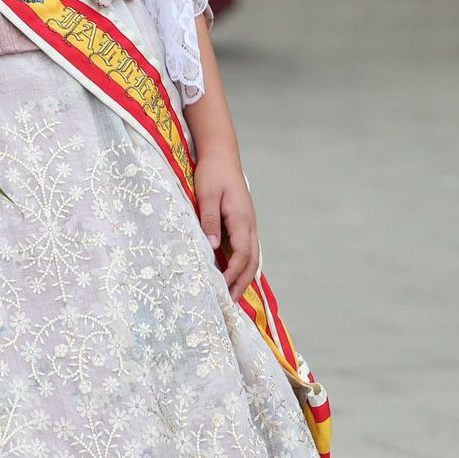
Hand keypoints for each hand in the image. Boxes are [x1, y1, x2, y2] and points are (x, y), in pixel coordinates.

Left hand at [195, 155, 259, 300]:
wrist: (221, 153)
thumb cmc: (212, 172)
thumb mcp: (206, 195)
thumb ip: (209, 222)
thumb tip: (211, 249)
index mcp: (241, 219)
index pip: (242, 254)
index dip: (234, 274)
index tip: (223, 289)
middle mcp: (249, 224)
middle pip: (252, 260)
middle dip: (242, 283)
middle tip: (230, 304)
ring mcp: (248, 223)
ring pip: (251, 256)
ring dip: (244, 276)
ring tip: (232, 295)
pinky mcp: (242, 221)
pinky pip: (246, 248)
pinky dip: (242, 264)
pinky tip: (232, 273)